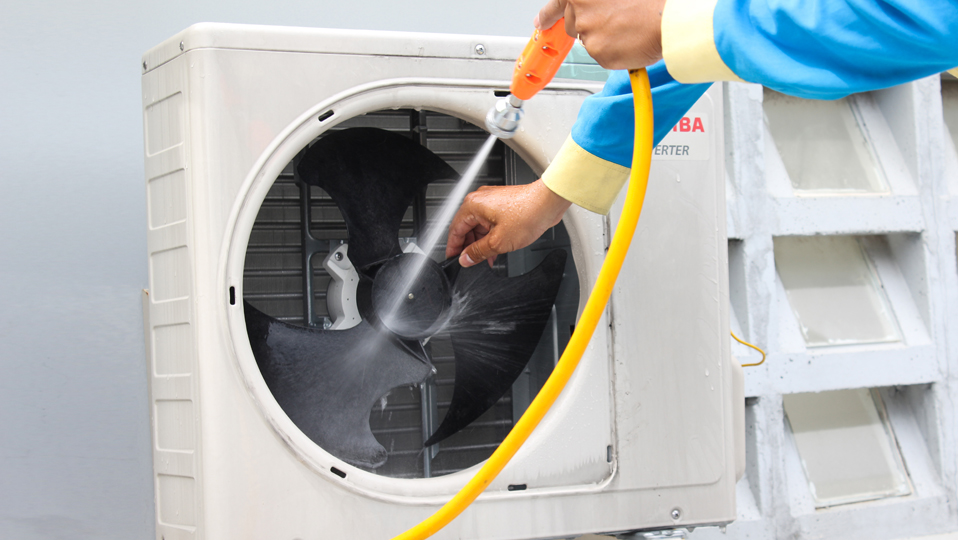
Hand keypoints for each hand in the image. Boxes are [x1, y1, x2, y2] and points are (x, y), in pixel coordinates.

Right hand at [446, 180, 572, 267]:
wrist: (549, 202)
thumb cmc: (528, 213)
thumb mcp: (498, 241)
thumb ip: (478, 252)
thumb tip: (466, 258)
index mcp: (473, 205)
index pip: (455, 230)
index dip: (453, 248)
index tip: (454, 259)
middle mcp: (480, 200)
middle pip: (467, 228)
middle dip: (470, 247)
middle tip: (472, 262)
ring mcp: (492, 201)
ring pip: (479, 226)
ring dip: (482, 243)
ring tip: (487, 258)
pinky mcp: (503, 204)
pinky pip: (490, 222)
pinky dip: (491, 235)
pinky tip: (496, 248)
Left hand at [535, 0, 665, 69]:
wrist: (668, 18)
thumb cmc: (649, 2)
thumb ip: (595, 1)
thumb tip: (588, 6)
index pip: (557, 3)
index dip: (548, 14)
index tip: (541, 22)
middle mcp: (580, 10)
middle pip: (574, 25)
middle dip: (588, 27)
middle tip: (609, 24)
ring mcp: (587, 32)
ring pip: (589, 41)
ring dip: (604, 38)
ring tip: (627, 29)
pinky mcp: (597, 52)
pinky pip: (600, 56)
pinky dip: (613, 53)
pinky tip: (628, 41)